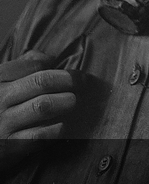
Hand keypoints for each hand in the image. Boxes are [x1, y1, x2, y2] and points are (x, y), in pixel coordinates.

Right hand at [0, 51, 76, 170]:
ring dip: (65, 102)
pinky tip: (62, 126)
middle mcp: (0, 99)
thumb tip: (51, 59)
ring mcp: (3, 124)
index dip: (56, 66)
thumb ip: (24, 66)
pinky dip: (56, 129)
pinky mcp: (9, 147)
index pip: (35, 64)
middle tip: (83, 82)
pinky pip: (40, 135)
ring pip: (44, 106)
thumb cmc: (0, 108)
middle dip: (69, 79)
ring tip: (73, 102)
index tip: (72, 72)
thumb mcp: (4, 83)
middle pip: (42, 81)